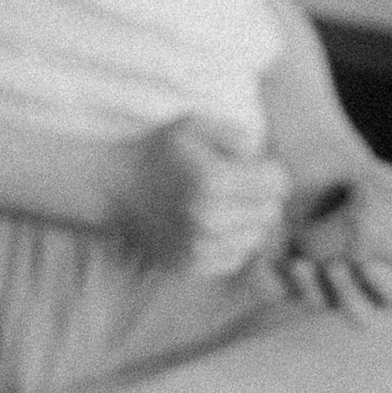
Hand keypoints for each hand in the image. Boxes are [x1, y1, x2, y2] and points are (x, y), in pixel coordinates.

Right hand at [108, 115, 290, 276]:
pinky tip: (211, 227)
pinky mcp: (191, 266)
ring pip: (256, 239)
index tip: (252, 168)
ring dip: (247, 223)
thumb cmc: (158, 153)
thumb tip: (261, 160)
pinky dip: (230, 243)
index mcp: (214, 179)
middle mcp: (209, 218)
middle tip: (237, 187)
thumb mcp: (195, 126)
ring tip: (224, 207)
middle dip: (261, 197)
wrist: (112, 189)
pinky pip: (235, 259)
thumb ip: (237, 136)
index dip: (270, 172)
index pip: (279, 184)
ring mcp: (199, 246)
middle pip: (271, 213)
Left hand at [279, 159, 391, 322]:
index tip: (368, 265)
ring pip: (322, 307)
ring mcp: (328, 286)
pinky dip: (281, 283)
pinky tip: (281, 261)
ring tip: (302, 264)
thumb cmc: (370, 181)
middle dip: (351, 298)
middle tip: (337, 267)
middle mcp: (365, 289)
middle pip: (365, 319)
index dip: (389, 290)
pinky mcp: (291, 279)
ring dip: (313, 291)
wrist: (318, 164)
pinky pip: (283, 294)